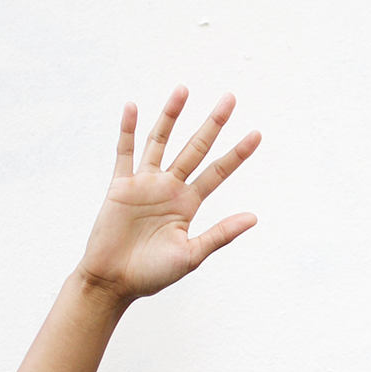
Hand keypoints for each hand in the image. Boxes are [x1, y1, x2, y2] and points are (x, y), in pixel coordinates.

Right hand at [76, 88, 259, 300]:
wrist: (114, 281)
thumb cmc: (153, 274)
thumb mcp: (192, 255)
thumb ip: (220, 234)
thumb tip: (254, 218)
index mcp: (188, 204)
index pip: (218, 172)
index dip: (237, 154)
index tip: (256, 134)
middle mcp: (169, 188)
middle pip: (195, 148)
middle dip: (212, 124)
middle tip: (230, 98)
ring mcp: (144, 183)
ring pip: (160, 141)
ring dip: (171, 116)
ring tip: (184, 89)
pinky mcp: (120, 185)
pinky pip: (124, 153)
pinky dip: (128, 130)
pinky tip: (133, 107)